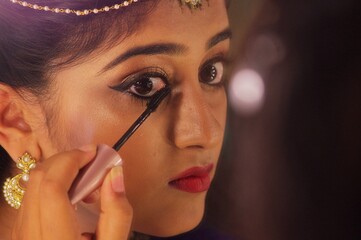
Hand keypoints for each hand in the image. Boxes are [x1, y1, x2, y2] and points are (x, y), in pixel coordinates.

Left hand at [11, 146, 132, 239]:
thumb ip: (117, 212)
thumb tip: (115, 173)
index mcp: (54, 239)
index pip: (52, 188)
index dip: (71, 161)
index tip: (94, 152)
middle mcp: (29, 235)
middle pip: (38, 179)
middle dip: (67, 160)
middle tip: (93, 162)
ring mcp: (20, 234)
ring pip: (31, 185)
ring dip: (60, 171)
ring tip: (87, 181)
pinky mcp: (20, 232)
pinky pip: (31, 196)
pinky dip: (52, 183)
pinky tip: (73, 193)